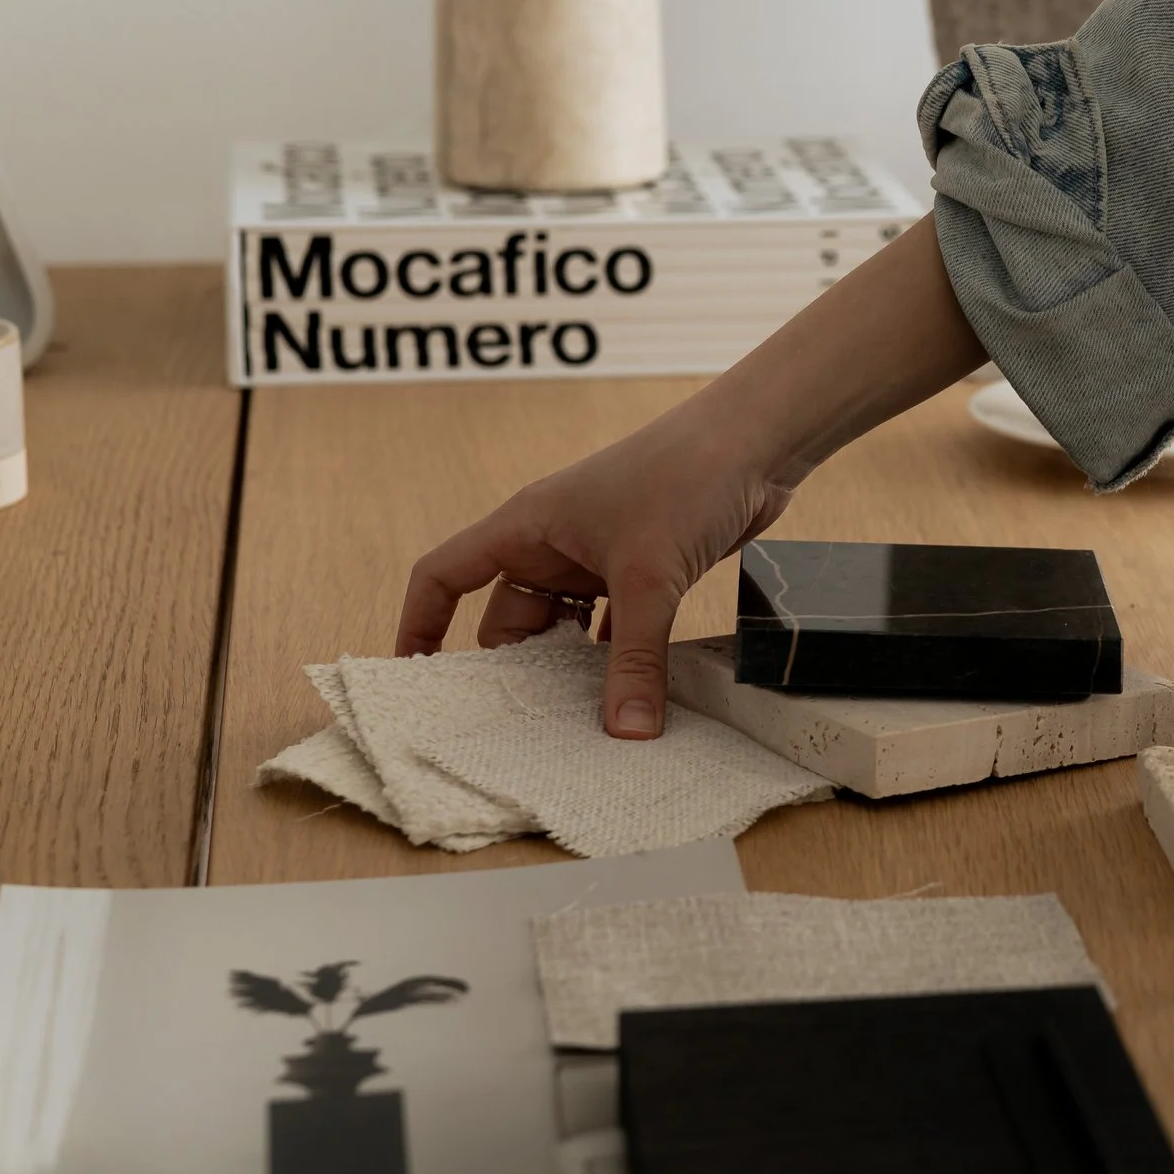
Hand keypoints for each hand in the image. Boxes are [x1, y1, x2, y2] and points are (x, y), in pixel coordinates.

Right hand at [395, 389, 792, 736]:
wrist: (756, 441)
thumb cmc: (685, 478)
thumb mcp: (649, 578)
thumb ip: (635, 658)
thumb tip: (626, 731)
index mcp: (526, 526)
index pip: (444, 574)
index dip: (421, 624)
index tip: (417, 678)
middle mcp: (554, 541)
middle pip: (509, 615)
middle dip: (514, 667)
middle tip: (519, 729)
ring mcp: (599, 555)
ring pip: (565, 625)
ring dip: (571, 668)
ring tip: (573, 726)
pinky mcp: (644, 566)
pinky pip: (615, 623)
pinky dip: (618, 656)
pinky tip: (630, 695)